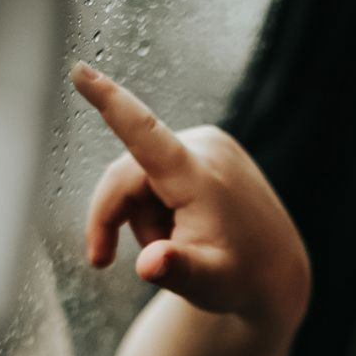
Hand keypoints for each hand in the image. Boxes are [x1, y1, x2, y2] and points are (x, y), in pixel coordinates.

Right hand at [70, 63, 309, 327]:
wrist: (275, 271)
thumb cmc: (239, 280)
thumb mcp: (208, 285)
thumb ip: (176, 271)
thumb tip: (151, 264)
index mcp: (200, 177)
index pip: (146, 134)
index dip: (109, 101)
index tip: (80, 70)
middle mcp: (206, 147)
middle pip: (126, 176)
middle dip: (116, 219)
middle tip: (108, 261)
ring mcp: (210, 142)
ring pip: (138, 176)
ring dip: (141, 215)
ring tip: (175, 243)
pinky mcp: (208, 145)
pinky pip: (156, 170)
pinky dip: (155, 203)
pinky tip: (183, 224)